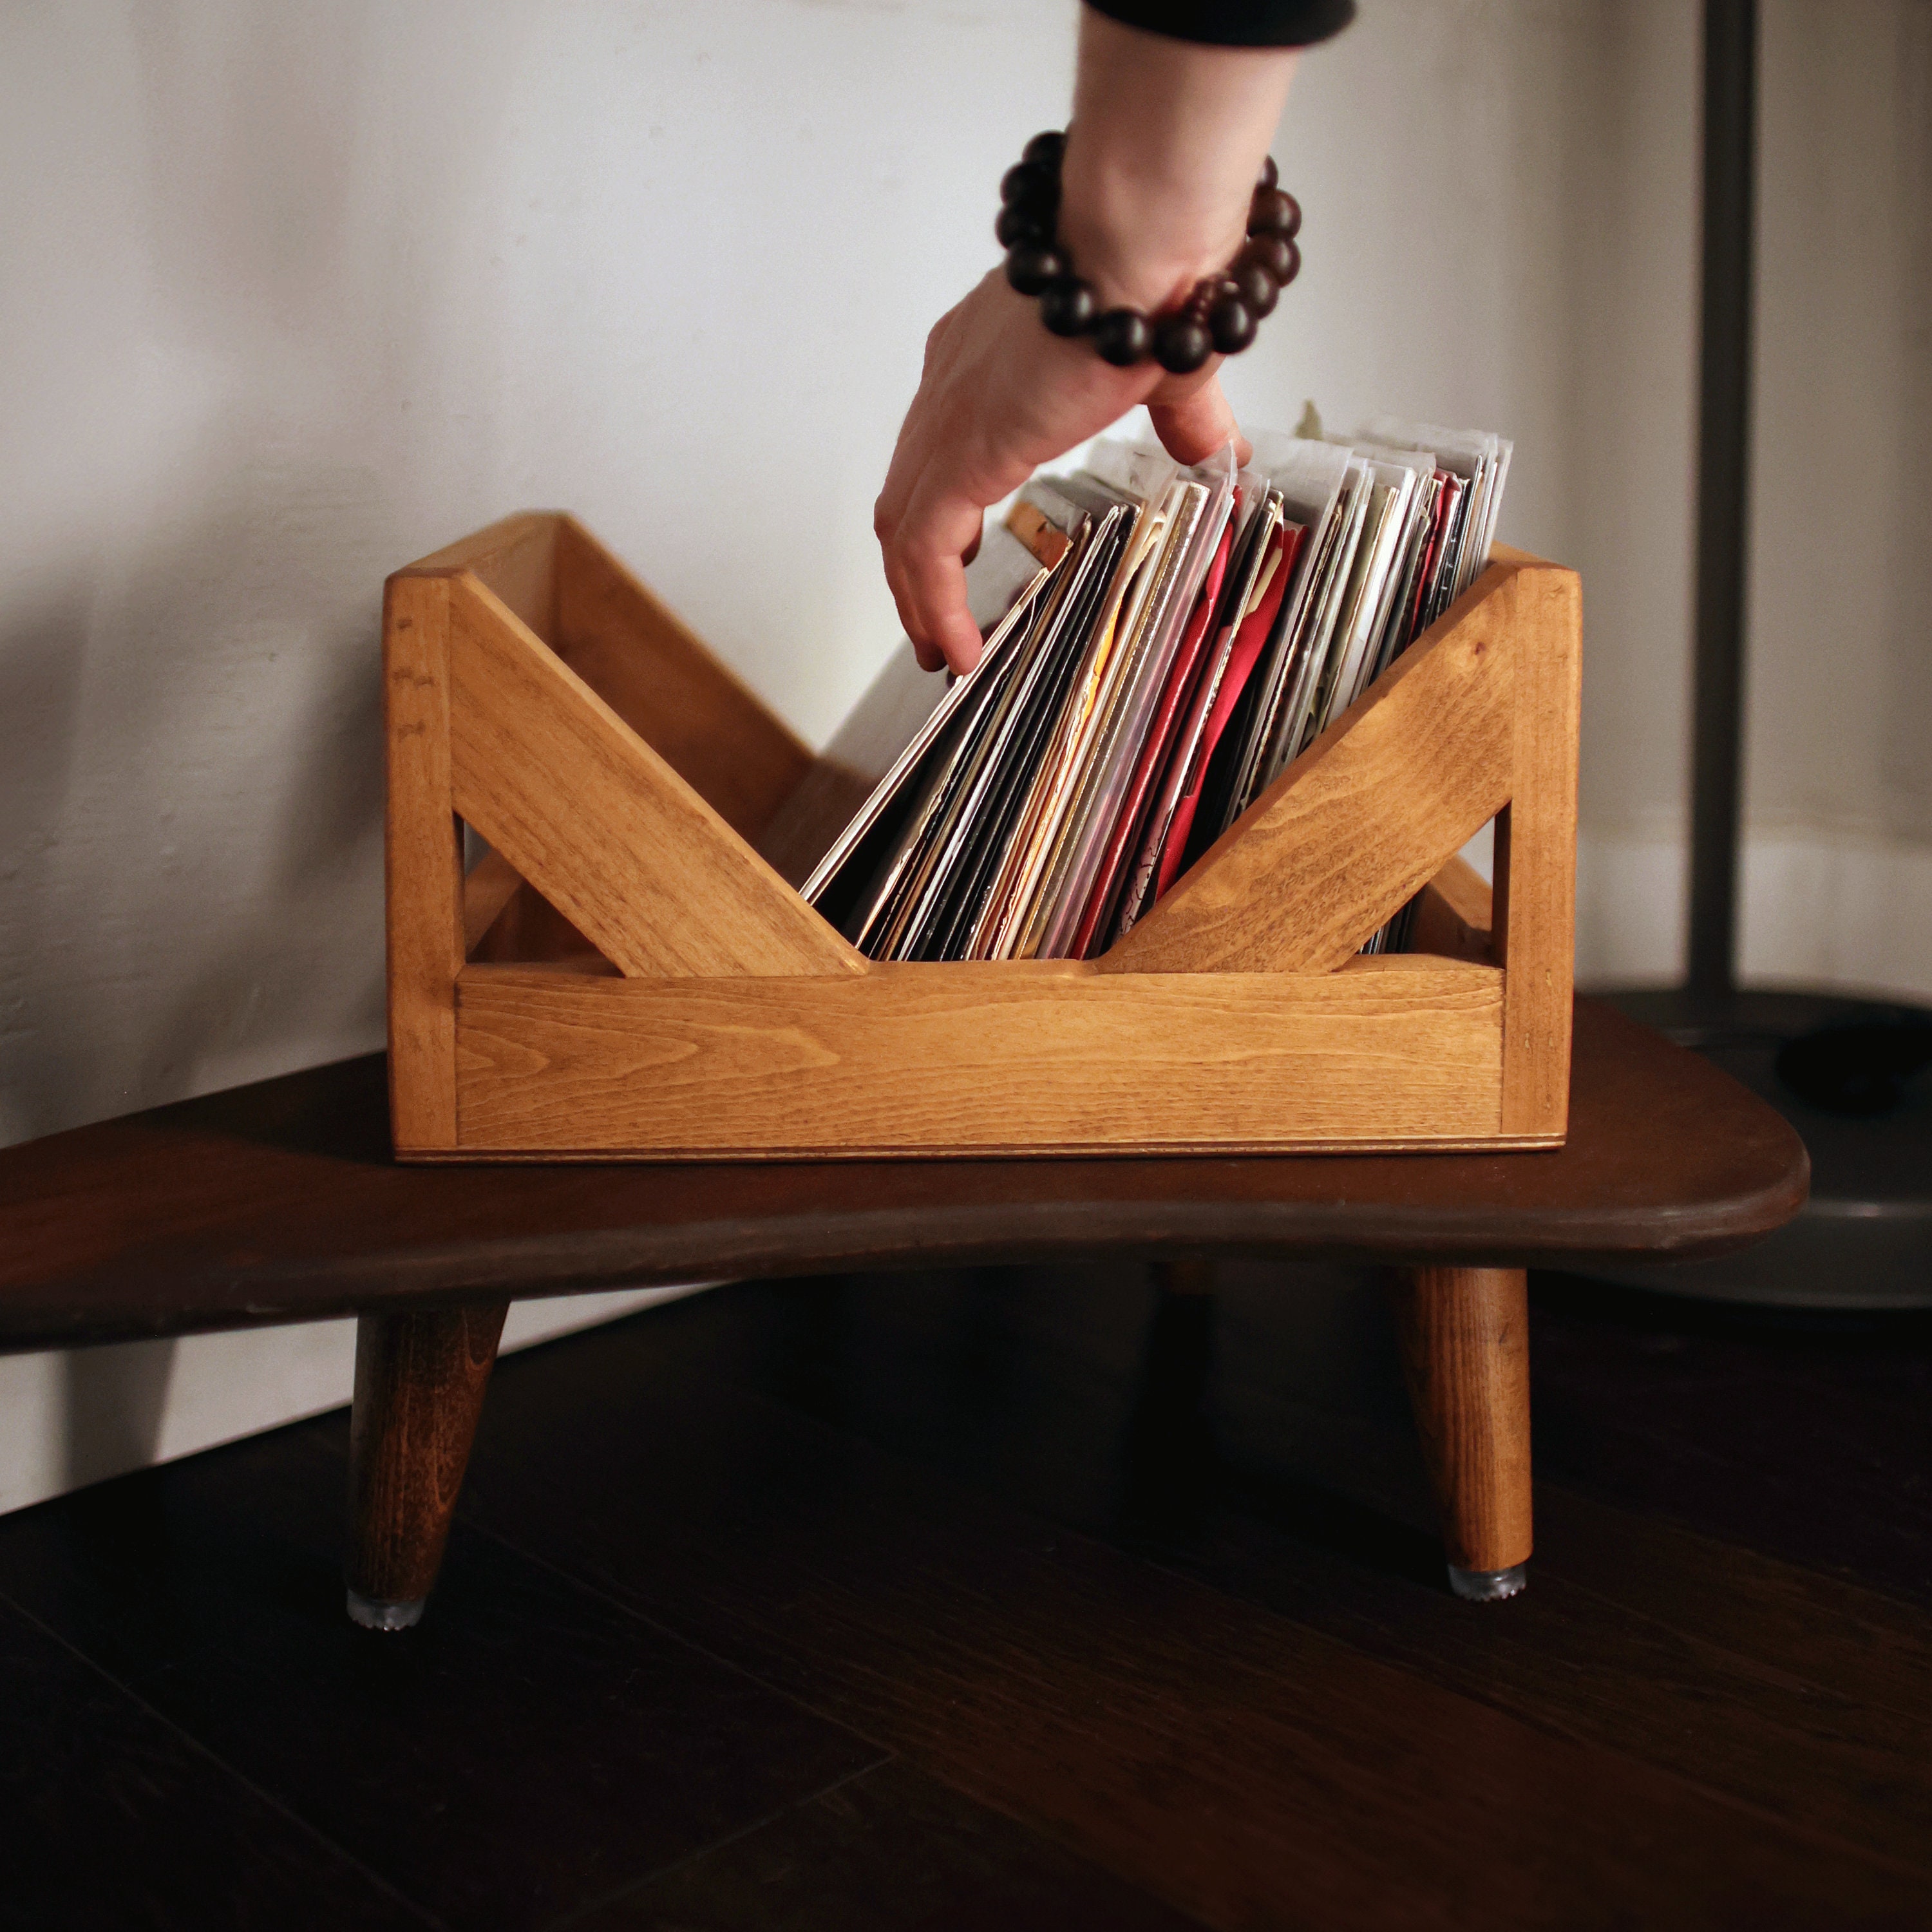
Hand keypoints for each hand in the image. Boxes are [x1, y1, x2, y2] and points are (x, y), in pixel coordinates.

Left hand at [874, 271, 1247, 673]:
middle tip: (936, 626)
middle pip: (907, 494)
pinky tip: (958, 647)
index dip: (944, 516)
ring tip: (944, 652)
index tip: (959, 563)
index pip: (940, 452)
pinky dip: (935, 605)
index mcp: (987, 357)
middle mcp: (951, 384)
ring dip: (918, 598)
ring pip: (901, 529)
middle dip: (917, 570)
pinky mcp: (959, 453)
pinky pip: (923, 549)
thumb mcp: (1169, 370)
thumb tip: (1220, 454)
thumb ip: (1186, 421)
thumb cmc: (1153, 272)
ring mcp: (947, 419)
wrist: (1137, 242)